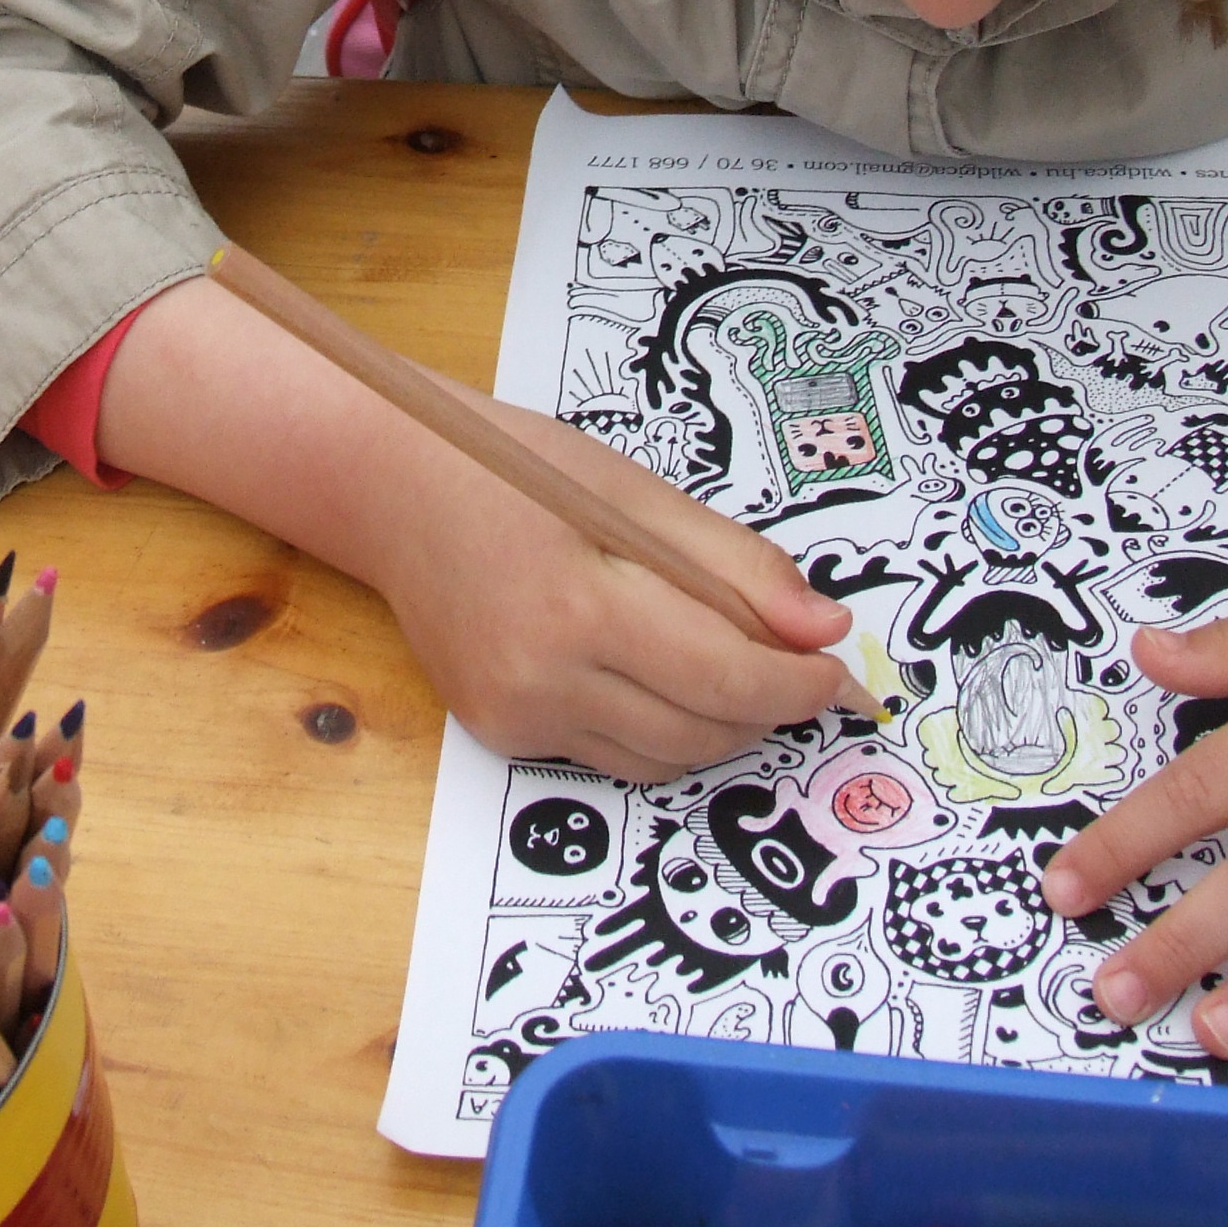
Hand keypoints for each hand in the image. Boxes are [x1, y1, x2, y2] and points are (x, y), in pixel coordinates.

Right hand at [95, 277, 857, 781]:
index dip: (799, 683)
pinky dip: (656, 726)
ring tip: (729, 663)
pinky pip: (611, 754)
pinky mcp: (497, 730)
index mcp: (579, 605)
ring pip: (663, 758)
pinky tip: (651, 669)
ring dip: (717, 723)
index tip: (839, 671)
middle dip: (767, 706)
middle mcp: (540, 677)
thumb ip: (736, 565)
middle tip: (799, 664)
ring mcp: (513, 713)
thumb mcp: (635, 491)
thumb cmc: (512, 468)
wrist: (389, 486)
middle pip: (703, 729)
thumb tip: (825, 628)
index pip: (726, 678)